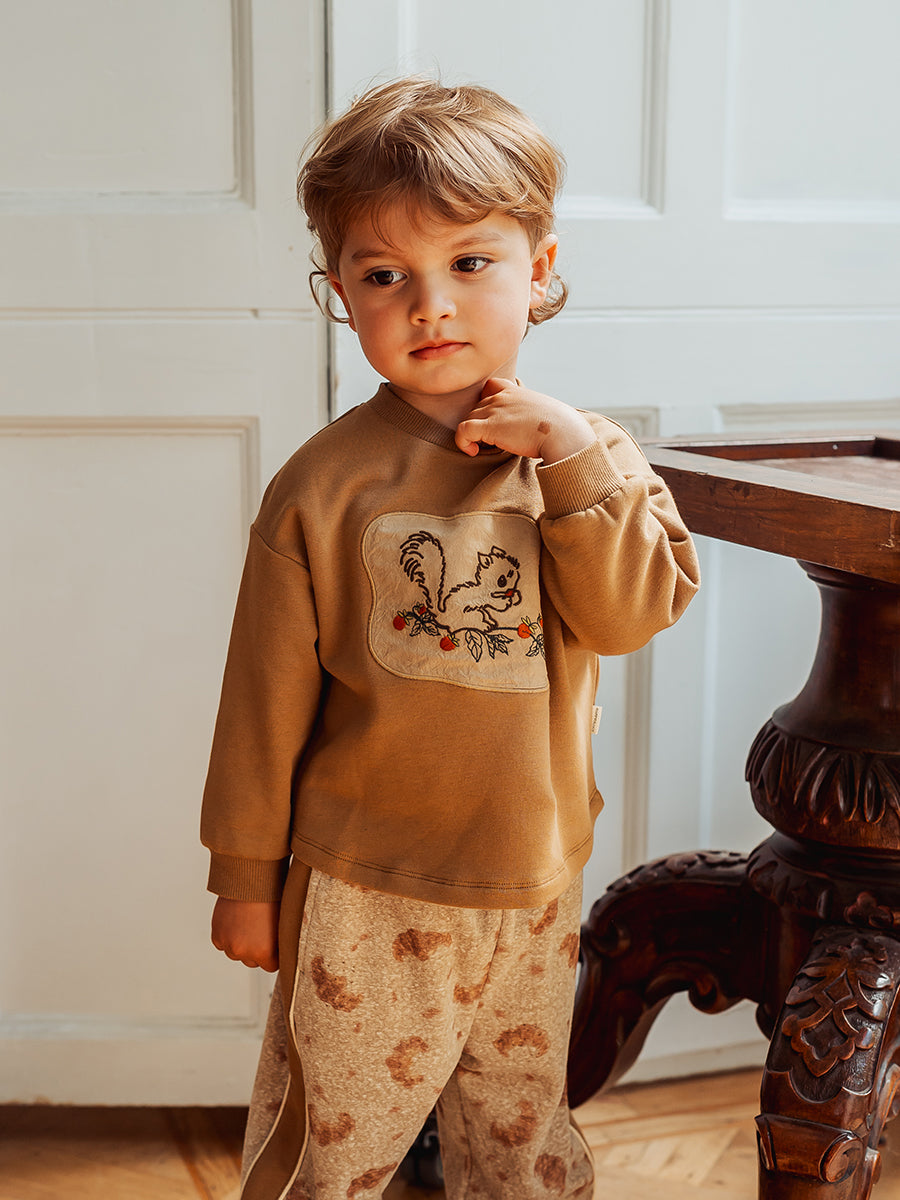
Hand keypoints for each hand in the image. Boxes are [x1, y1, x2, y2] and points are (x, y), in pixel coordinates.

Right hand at [211, 897, 279, 970]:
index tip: (274, 944)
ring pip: (235, 953)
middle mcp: (244, 952)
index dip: (273, 955)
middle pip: (252, 961)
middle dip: (255, 950)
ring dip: (240, 943)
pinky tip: (235, 921)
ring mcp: (229, 944)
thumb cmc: (271, 898)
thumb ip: (278, 945)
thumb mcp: (282, 924)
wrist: (250, 880)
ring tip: (247, 923)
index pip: (270, 967)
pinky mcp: (217, 936)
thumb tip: (279, 956)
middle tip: (260, 930)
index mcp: (265, 952)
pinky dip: (227, 935)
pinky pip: (222, 944)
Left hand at [455, 378, 594, 463]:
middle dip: (480, 424)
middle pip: (477, 406)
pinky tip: (473, 451)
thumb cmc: (561, 429)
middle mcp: (503, 397)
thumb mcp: (547, 413)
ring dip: (472, 434)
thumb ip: (535, 415)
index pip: (491, 387)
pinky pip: (463, 430)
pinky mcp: (489, 426)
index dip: (486, 402)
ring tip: (483, 448)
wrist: (563, 434)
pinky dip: (463, 442)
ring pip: (469, 417)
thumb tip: (540, 429)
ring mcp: (495, 410)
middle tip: (490, 441)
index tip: (493, 420)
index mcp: (516, 393)